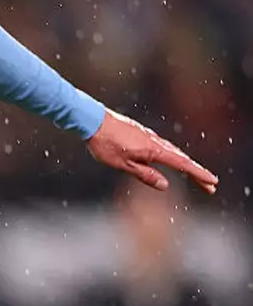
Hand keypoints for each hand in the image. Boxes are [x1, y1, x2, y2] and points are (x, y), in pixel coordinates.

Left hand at [86, 109, 217, 194]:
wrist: (93, 120)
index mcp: (154, 150)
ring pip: (173, 151)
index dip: (198, 174)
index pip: (182, 165)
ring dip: (186, 164)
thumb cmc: (105, 144)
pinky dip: (173, 155)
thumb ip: (145, 175)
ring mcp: (149, 136)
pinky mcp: (142, 133)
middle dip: (196, 173)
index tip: (212, 182)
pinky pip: (163, 146)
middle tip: (210, 185)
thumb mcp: (123, 164)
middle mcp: (156, 141)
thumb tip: (165, 185)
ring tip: (195, 175)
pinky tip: (171, 158)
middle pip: (182, 159)